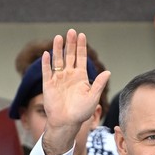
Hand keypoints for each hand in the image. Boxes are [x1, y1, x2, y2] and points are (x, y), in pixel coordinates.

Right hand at [40, 30, 110, 154]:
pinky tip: (47, 54)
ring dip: (58, 49)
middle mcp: (69, 75)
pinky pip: (47, 71)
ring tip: (59, 37)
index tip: (82, 35)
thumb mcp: (93, 98)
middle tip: (71, 31)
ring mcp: (58, 79)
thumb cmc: (81, 112)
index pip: (81, 58)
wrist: (66, 122)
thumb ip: (98, 84)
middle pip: (70, 55)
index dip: (81, 47)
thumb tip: (108, 72)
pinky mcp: (49, 85)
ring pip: (58, 60)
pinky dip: (46, 63)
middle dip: (71, 44)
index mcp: (80, 77)